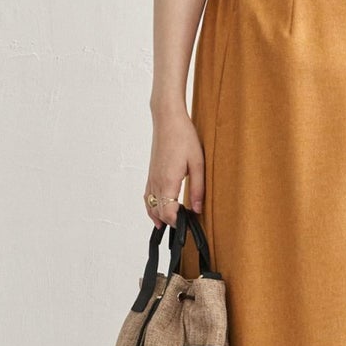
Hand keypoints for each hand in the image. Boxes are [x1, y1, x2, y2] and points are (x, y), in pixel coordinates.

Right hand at [145, 107, 203, 227]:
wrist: (168, 120)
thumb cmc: (184, 137)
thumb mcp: (198, 163)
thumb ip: (198, 188)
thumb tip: (198, 209)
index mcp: (168, 181)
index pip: (168, 213)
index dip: (178, 223)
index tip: (190, 225)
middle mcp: (156, 182)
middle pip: (159, 213)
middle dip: (172, 222)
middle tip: (187, 225)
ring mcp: (152, 178)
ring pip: (150, 206)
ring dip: (160, 217)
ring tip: (174, 223)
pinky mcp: (151, 174)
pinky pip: (147, 197)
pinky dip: (152, 207)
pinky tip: (158, 211)